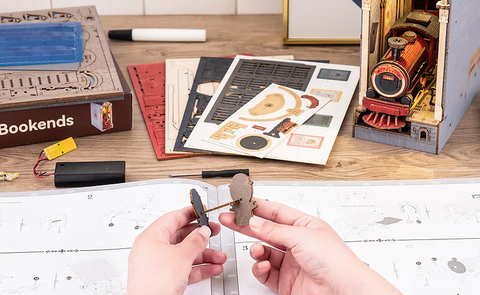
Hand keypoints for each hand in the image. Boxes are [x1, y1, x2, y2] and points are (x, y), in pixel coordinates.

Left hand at [127, 206, 226, 294]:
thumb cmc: (154, 282)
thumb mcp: (182, 256)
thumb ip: (195, 241)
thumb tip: (203, 231)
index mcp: (151, 237)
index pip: (172, 218)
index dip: (189, 213)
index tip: (201, 210)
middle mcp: (152, 249)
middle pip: (180, 236)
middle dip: (201, 237)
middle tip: (214, 231)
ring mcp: (157, 265)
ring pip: (184, 254)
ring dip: (204, 254)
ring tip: (219, 256)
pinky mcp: (162, 279)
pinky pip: (183, 268)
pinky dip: (198, 267)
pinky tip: (212, 268)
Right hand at [219, 199, 401, 294]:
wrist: (343, 291)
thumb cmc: (335, 261)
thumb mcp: (301, 236)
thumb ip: (274, 230)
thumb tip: (254, 222)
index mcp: (304, 226)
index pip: (275, 212)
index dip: (257, 207)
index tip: (240, 202)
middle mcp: (297, 243)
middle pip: (265, 231)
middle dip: (246, 225)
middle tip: (229, 219)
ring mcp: (291, 262)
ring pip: (264, 252)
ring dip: (256, 250)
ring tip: (257, 250)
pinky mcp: (286, 281)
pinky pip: (265, 271)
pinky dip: (260, 268)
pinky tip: (262, 265)